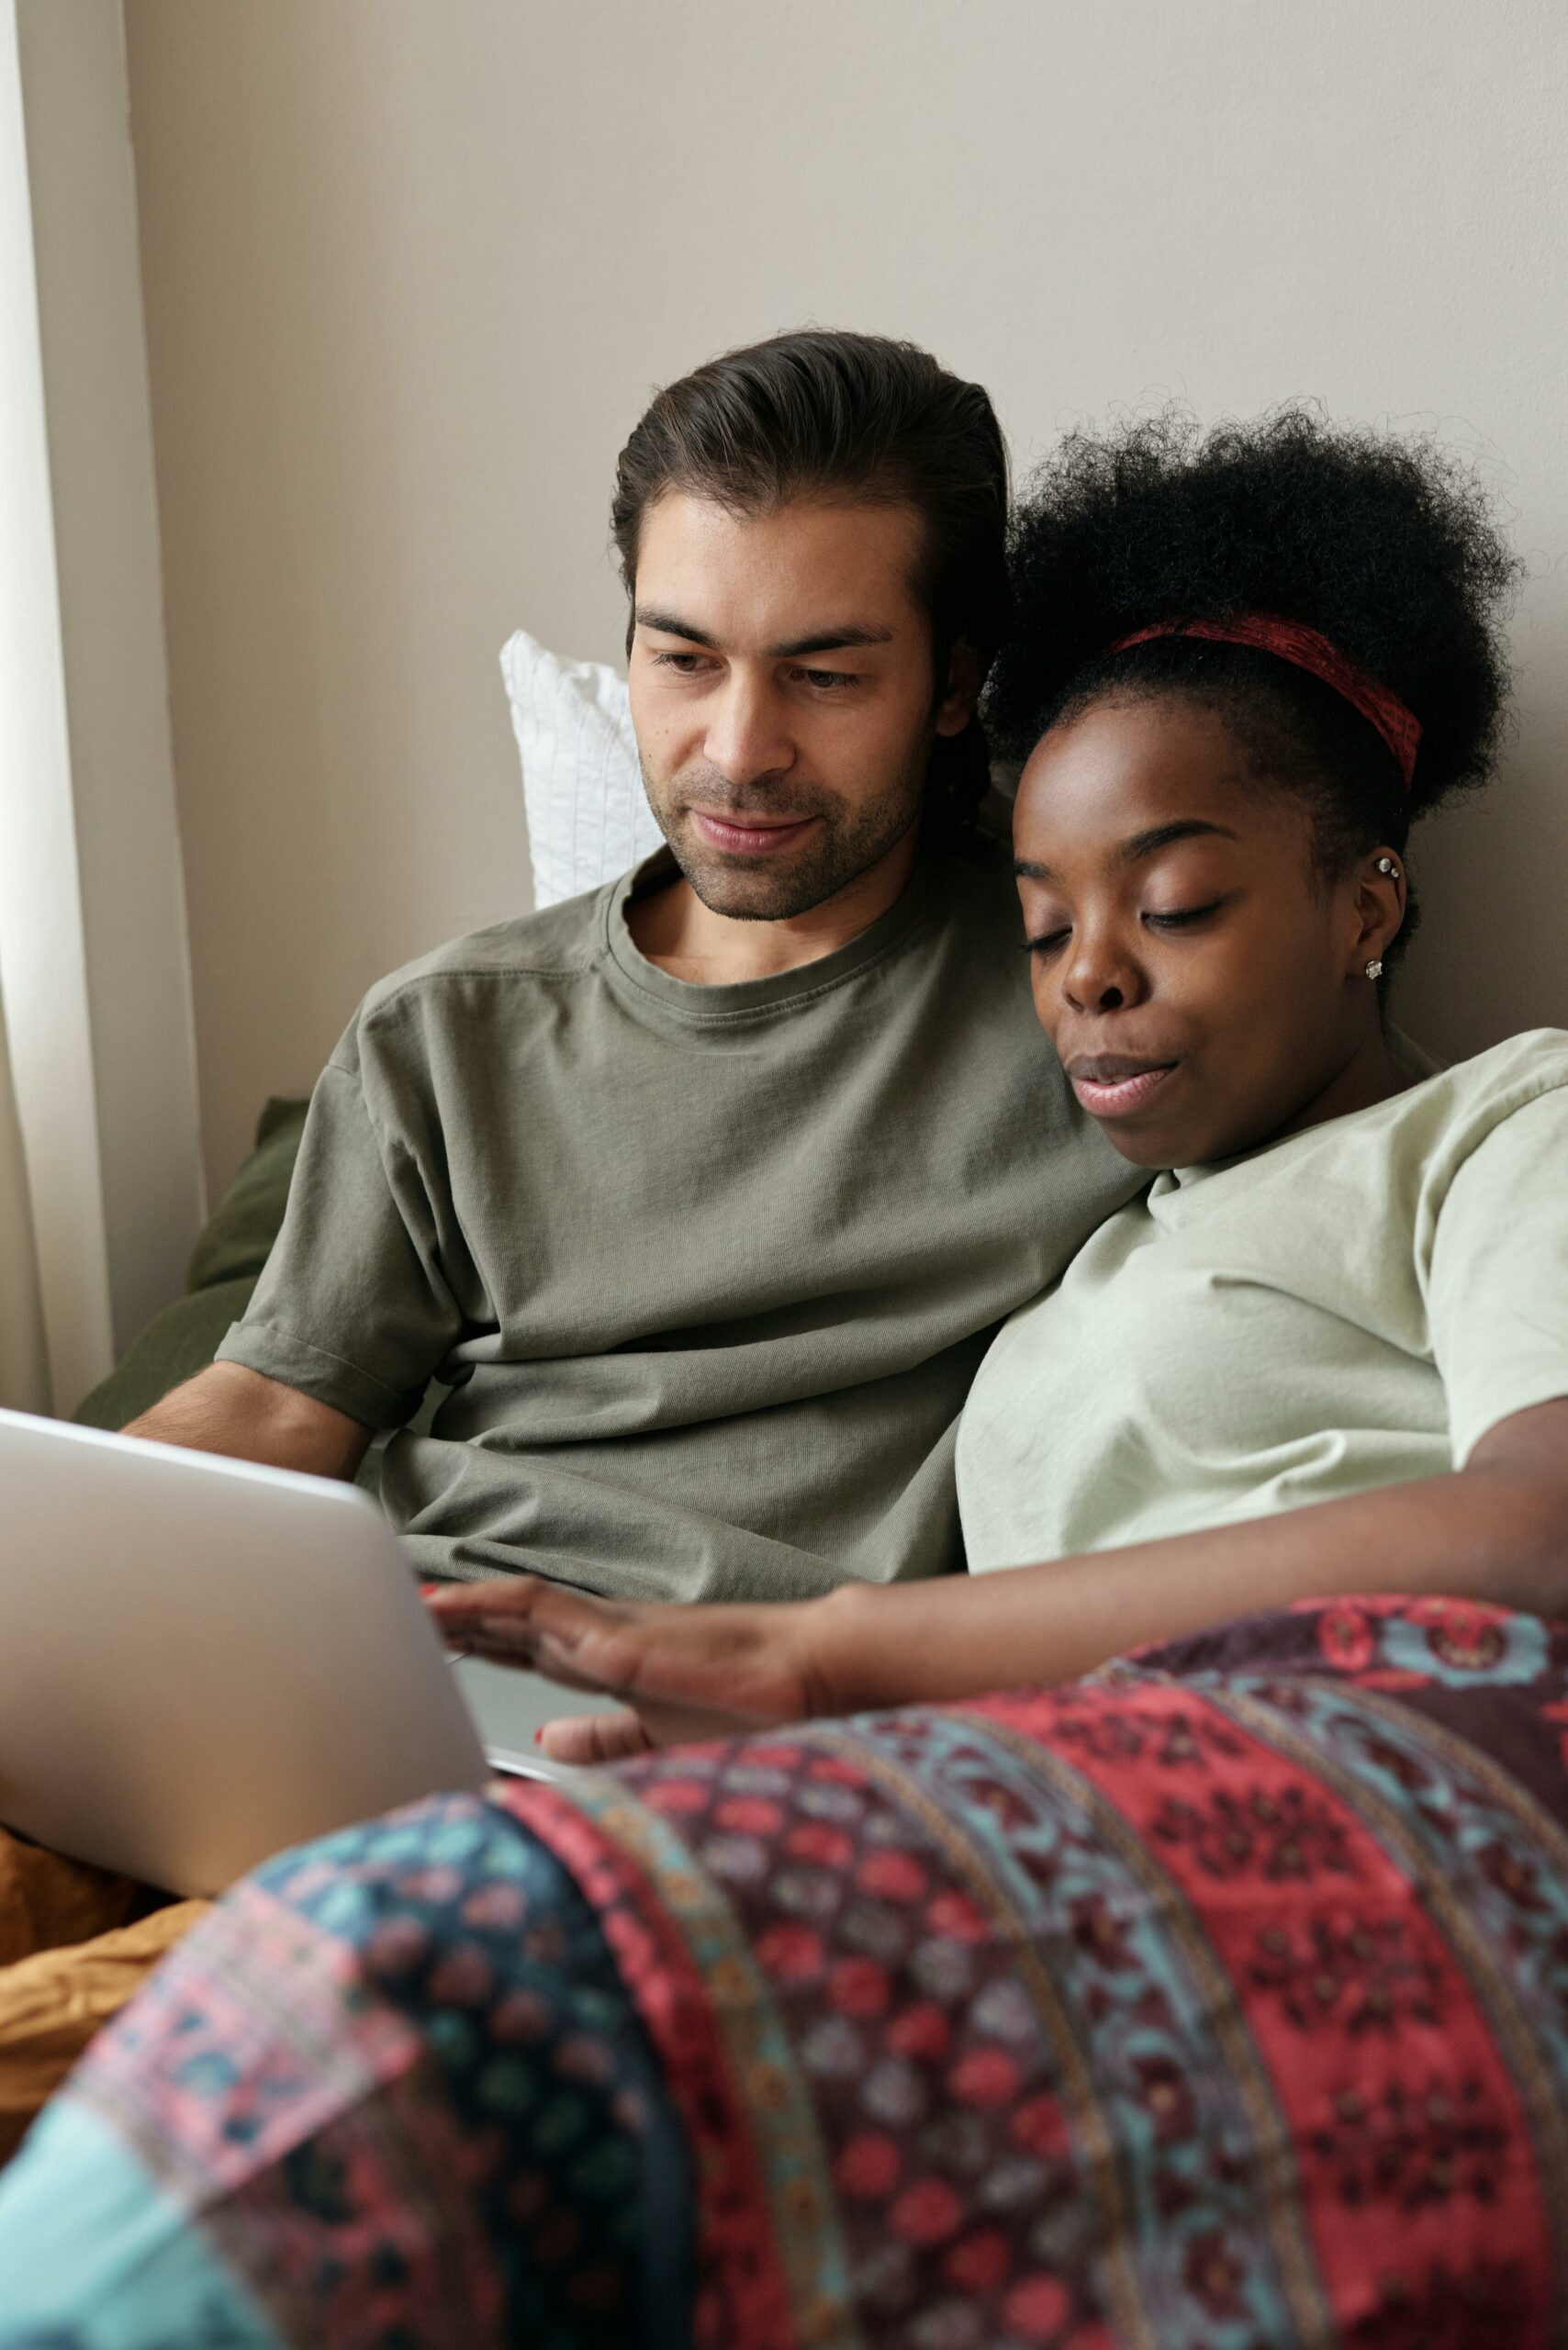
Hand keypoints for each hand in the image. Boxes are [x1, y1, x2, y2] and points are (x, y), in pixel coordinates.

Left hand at [425, 1576, 831, 1760]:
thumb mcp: (655, 1735)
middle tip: (392, 1617)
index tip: (426, 1646)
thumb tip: (551, 1742)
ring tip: (400, 1604)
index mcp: (606, 1664)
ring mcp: (601, 1628)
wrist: (803, 1681)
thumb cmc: (745, 1707)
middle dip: (450, 1623)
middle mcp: (595, 1637)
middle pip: (505, 1623)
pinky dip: (484, 1606)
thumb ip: (602, 1737)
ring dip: (454, 1608)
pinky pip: (535, 1608)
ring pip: (509, 1608)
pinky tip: (445, 1608)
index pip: (523, 1648)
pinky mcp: (611, 1631)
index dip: (474, 1643)